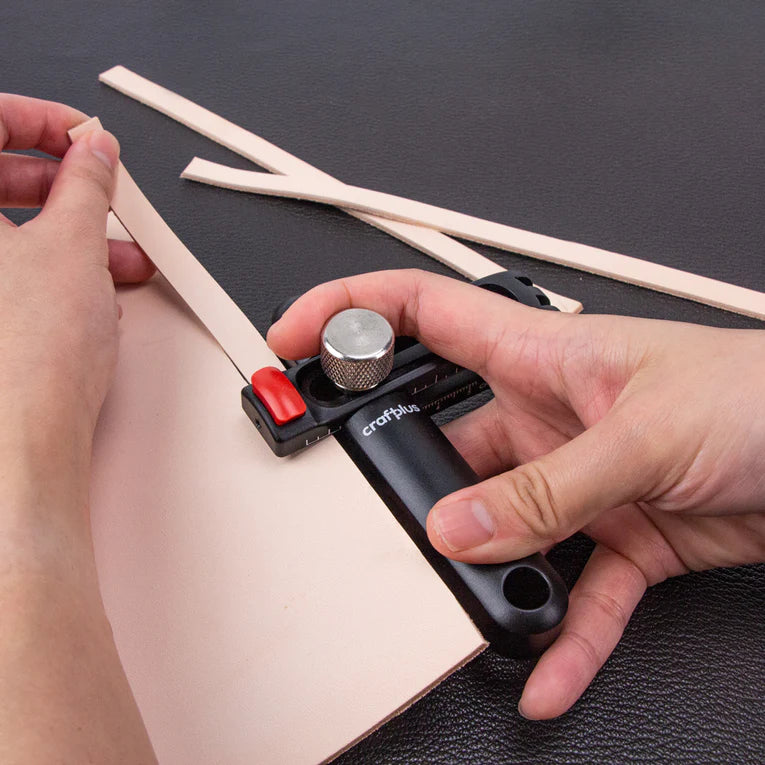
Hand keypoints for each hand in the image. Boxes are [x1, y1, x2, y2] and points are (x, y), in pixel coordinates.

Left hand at [0, 95, 156, 761]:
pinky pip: (10, 276)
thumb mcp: (73, 249)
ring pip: (5, 235)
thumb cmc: (24, 365)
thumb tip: (94, 153)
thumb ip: (86, 185)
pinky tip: (93, 288)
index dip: (35, 122)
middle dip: (56, 184)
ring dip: (65, 234)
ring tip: (117, 253)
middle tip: (100, 192)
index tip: (79, 135)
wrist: (16, 454)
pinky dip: (52, 271)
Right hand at [267, 268, 764, 718]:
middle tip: (368, 513)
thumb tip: (457, 525)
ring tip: (469, 607)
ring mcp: (578, 478)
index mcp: (542, 356)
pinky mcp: (618, 534)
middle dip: (402, 478)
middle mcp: (548, 415)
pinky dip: (557, 633)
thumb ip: (548, 488)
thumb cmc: (763, 395)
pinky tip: (544, 667)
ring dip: (485, 572)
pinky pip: (572, 591)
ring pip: (502, 528)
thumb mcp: (646, 433)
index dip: (350, 312)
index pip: (422, 313)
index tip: (294, 335)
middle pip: (444, 442)